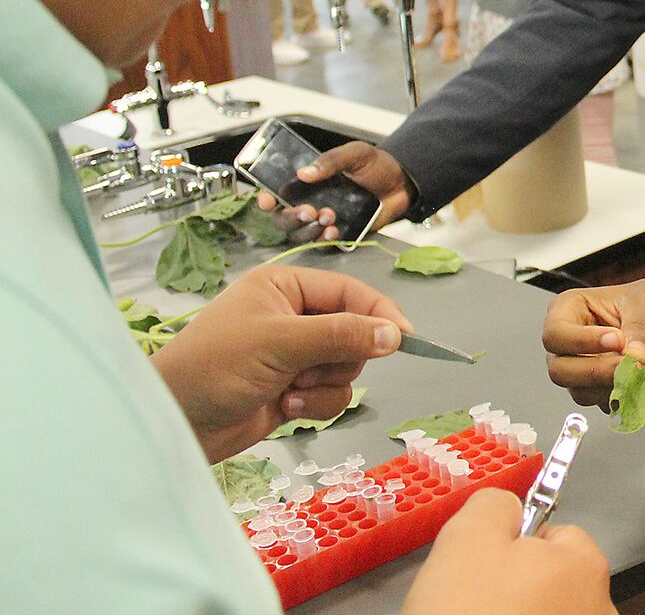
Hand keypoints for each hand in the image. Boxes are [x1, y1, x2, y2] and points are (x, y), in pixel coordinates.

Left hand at [151, 264, 410, 461]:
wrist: (172, 424)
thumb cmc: (215, 367)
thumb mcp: (281, 343)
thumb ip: (341, 335)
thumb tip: (397, 335)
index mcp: (285, 288)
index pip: (350, 293)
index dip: (379, 315)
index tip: (405, 339)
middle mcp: (292, 317)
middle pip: (354, 333)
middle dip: (339, 358)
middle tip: (311, 369)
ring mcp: (292, 355)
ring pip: (345, 368)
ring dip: (325, 386)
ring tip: (291, 391)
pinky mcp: (291, 389)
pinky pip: (330, 395)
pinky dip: (316, 405)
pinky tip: (286, 408)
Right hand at [255, 140, 413, 244]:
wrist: (403, 183)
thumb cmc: (376, 165)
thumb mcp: (355, 154)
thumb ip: (331, 161)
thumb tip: (305, 172)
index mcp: (307, 182)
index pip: (277, 192)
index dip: (266, 198)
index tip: (266, 200)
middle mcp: (310, 202)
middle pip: (283, 218)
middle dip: (290, 216)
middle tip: (307, 211)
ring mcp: (323, 220)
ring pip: (299, 234)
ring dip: (308, 229)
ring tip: (327, 216)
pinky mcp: (339, 234)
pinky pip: (322, 245)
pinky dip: (324, 240)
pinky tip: (333, 231)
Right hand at [403, 490, 614, 614]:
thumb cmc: (465, 613)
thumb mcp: (466, 538)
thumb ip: (495, 506)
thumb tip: (509, 507)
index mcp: (585, 566)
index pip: (558, 535)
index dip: (516, 547)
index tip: (486, 571)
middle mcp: (600, 608)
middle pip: (555, 582)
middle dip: (519, 588)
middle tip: (476, 605)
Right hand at [543, 278, 644, 406]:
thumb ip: (638, 330)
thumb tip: (632, 357)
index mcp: (569, 309)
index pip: (556, 334)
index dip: (582, 342)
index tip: (616, 339)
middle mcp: (570, 342)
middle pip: (560, 369)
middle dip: (595, 371)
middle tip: (627, 364)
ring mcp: (582, 368)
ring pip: (579, 391)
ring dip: (611, 386)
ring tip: (640, 370)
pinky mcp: (600, 389)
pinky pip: (601, 404)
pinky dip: (623, 397)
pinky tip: (642, 381)